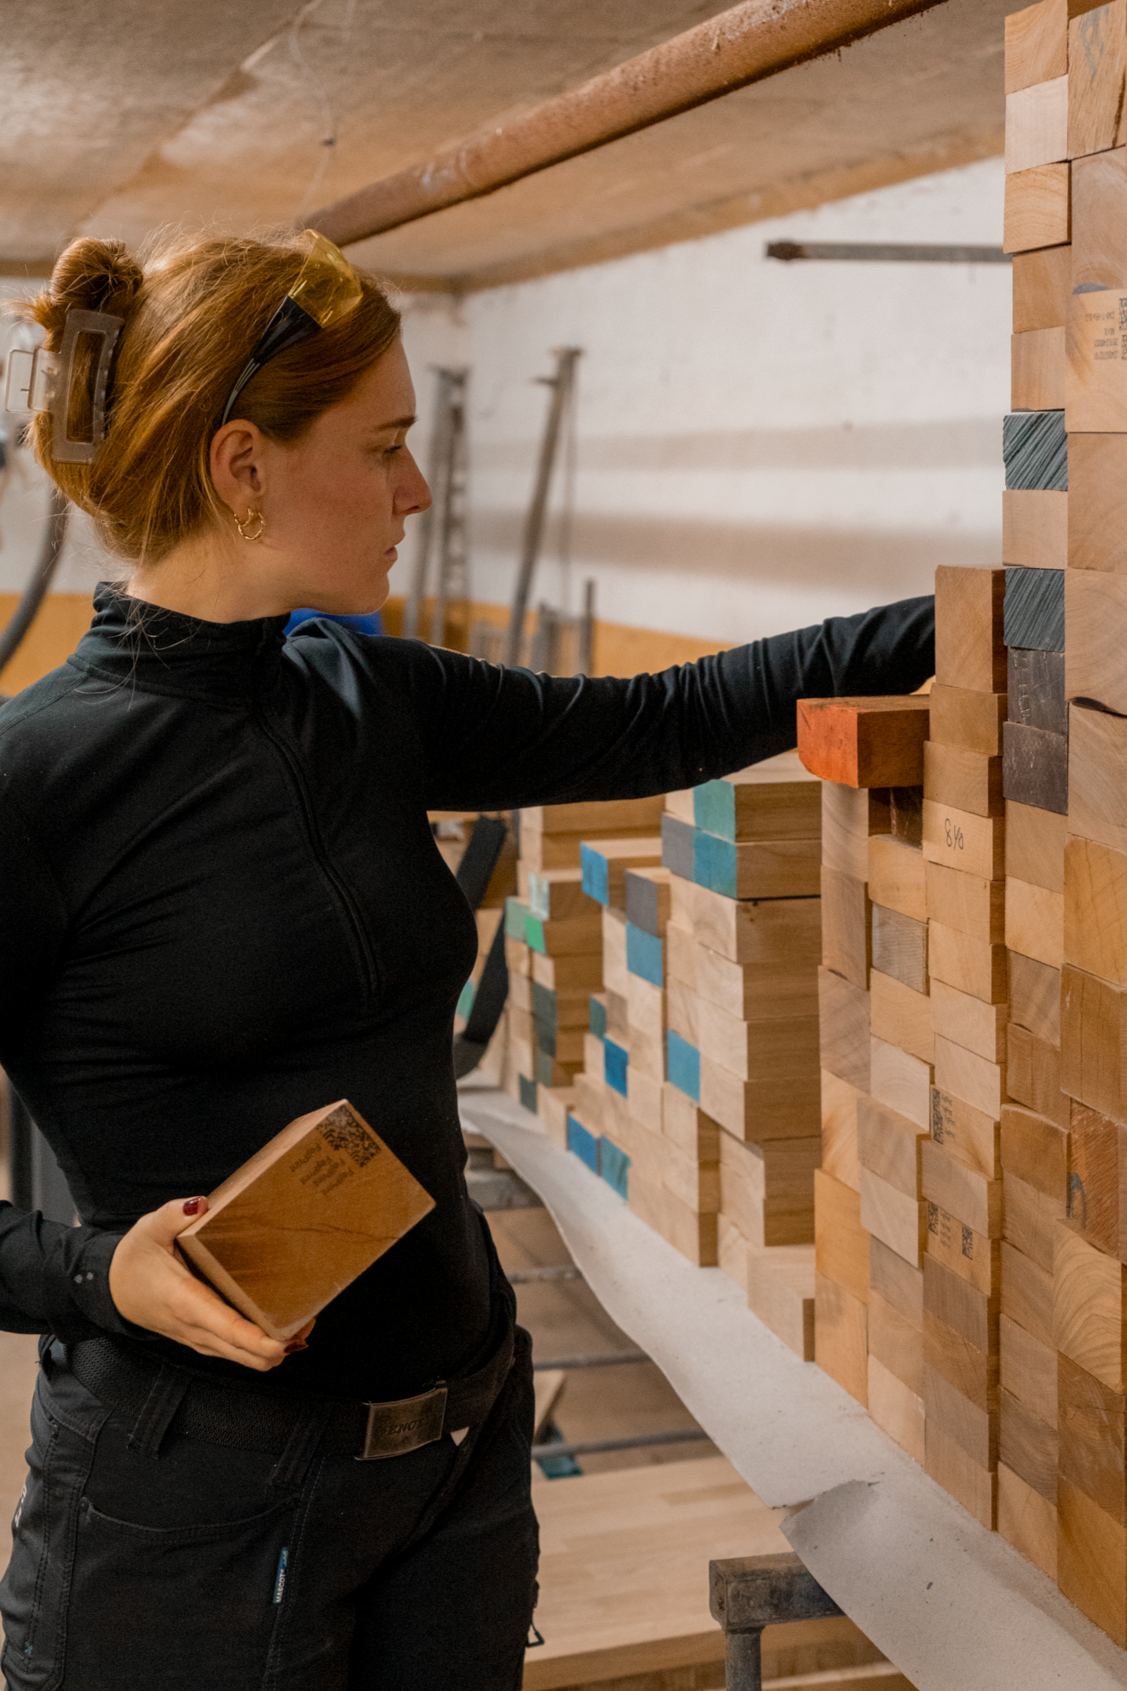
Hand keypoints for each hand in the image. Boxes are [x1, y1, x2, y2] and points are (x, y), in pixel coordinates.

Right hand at [107, 1197, 312, 1371]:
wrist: (113, 1290)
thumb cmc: (135, 1259)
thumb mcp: (148, 1229)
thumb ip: (174, 1215)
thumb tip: (201, 1204)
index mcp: (187, 1303)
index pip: (229, 1330)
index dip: (260, 1341)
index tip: (288, 1340)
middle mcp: (197, 1330)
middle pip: (247, 1356)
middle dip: (282, 1345)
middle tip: (309, 1317)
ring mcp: (202, 1341)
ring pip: (246, 1360)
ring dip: (276, 1349)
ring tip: (302, 1319)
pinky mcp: (205, 1341)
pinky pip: (239, 1353)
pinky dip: (263, 1347)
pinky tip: (281, 1325)